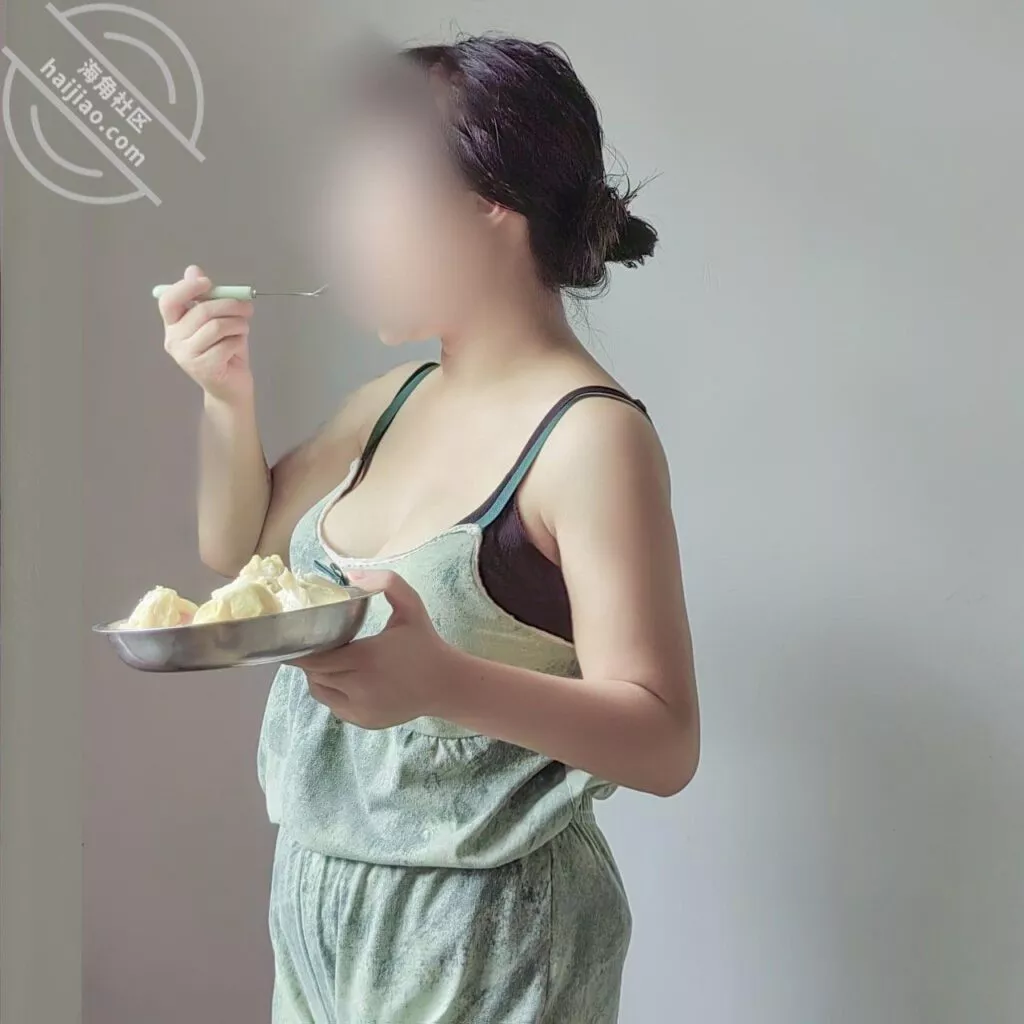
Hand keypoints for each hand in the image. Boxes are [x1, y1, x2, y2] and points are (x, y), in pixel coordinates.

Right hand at [159, 264, 254, 403]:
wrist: (231, 387)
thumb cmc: (224, 351)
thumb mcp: (216, 320)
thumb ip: (205, 298)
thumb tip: (193, 270)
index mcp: (173, 325)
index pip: (168, 301)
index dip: (186, 288)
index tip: (208, 283)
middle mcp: (174, 340)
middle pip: (201, 311)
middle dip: (229, 304)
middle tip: (247, 307)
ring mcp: (187, 356)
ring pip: (216, 326)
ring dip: (238, 324)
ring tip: (244, 328)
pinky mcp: (204, 368)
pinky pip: (226, 344)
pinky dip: (238, 341)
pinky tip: (238, 346)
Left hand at [291, 571, 455, 728]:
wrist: (445, 684)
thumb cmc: (425, 642)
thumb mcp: (411, 605)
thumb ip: (385, 582)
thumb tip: (349, 575)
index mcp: (365, 658)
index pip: (314, 658)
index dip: (301, 648)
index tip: (297, 636)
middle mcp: (359, 687)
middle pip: (313, 674)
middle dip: (310, 659)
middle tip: (314, 643)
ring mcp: (360, 708)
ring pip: (319, 691)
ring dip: (317, 676)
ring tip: (328, 660)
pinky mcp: (363, 721)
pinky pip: (333, 706)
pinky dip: (331, 691)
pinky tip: (343, 677)